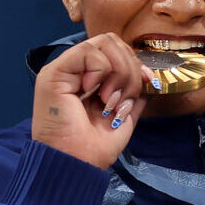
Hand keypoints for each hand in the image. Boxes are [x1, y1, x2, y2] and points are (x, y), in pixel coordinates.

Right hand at [30, 33, 148, 168]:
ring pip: (104, 43)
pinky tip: (95, 94)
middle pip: (113, 41)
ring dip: (119, 73)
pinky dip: (101, 71)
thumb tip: (149, 77)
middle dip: (130, 69)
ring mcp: (64, 69)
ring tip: (110, 100)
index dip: (137, 63)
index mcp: (91, 78)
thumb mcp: (126, 114)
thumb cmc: (96, 145)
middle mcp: (76, 70)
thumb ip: (136, 93)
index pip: (118, 50)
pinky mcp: (54, 73)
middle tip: (123, 98)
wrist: (78, 162)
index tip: (147, 83)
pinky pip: (88, 52)